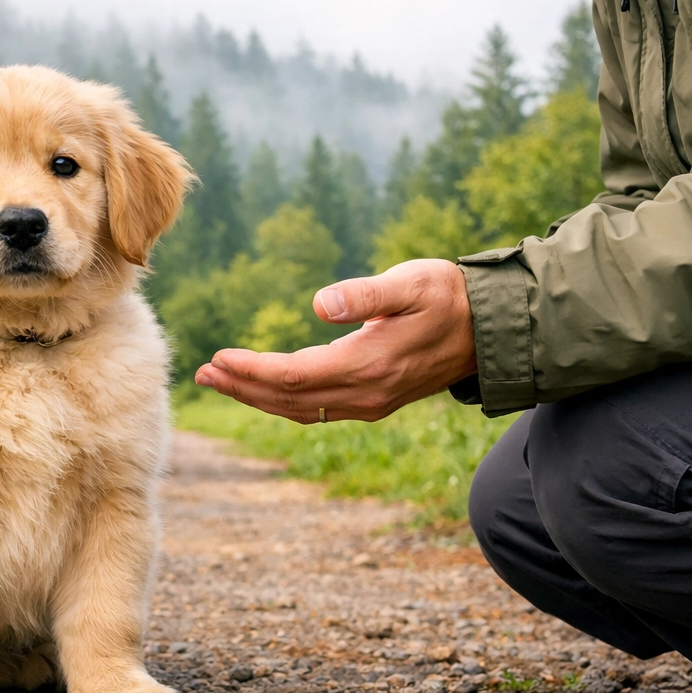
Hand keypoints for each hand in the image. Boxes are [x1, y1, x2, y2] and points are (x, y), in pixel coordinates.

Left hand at [193, 259, 477, 422]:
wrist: (490, 328)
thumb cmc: (449, 295)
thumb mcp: (412, 282)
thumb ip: (366, 294)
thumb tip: (319, 304)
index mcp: (371, 364)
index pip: (296, 375)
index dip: (253, 370)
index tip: (218, 358)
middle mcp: (368, 392)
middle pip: (290, 400)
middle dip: (243, 387)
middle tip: (201, 374)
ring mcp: (371, 402)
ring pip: (301, 409)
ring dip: (257, 396)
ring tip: (219, 379)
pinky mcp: (374, 400)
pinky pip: (318, 409)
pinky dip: (283, 401)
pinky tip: (262, 387)